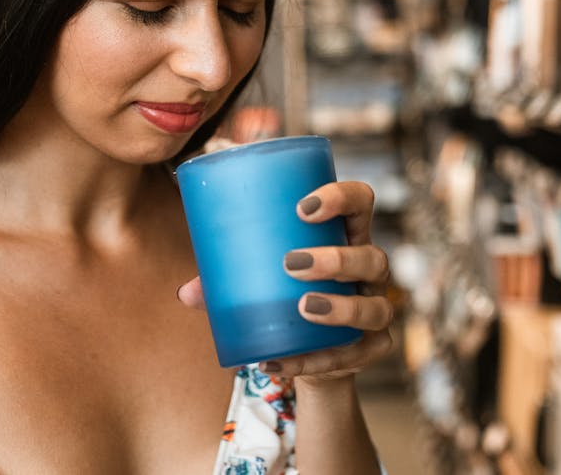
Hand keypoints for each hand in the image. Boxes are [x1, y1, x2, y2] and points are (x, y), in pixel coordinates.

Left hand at [176, 181, 393, 382]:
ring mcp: (375, 309)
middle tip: (291, 263)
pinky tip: (279, 362)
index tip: (302, 208)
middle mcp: (369, 270)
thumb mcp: (261, 280)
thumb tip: (185, 292)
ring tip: (302, 307)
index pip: (361, 202)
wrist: (312, 351)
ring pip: (375, 307)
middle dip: (335, 258)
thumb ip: (225, 281)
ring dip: (340, 307)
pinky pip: (353, 355)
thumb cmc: (285, 295)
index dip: (341, 198)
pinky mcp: (372, 348)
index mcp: (346, 236)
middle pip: (371, 256)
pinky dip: (314, 361)